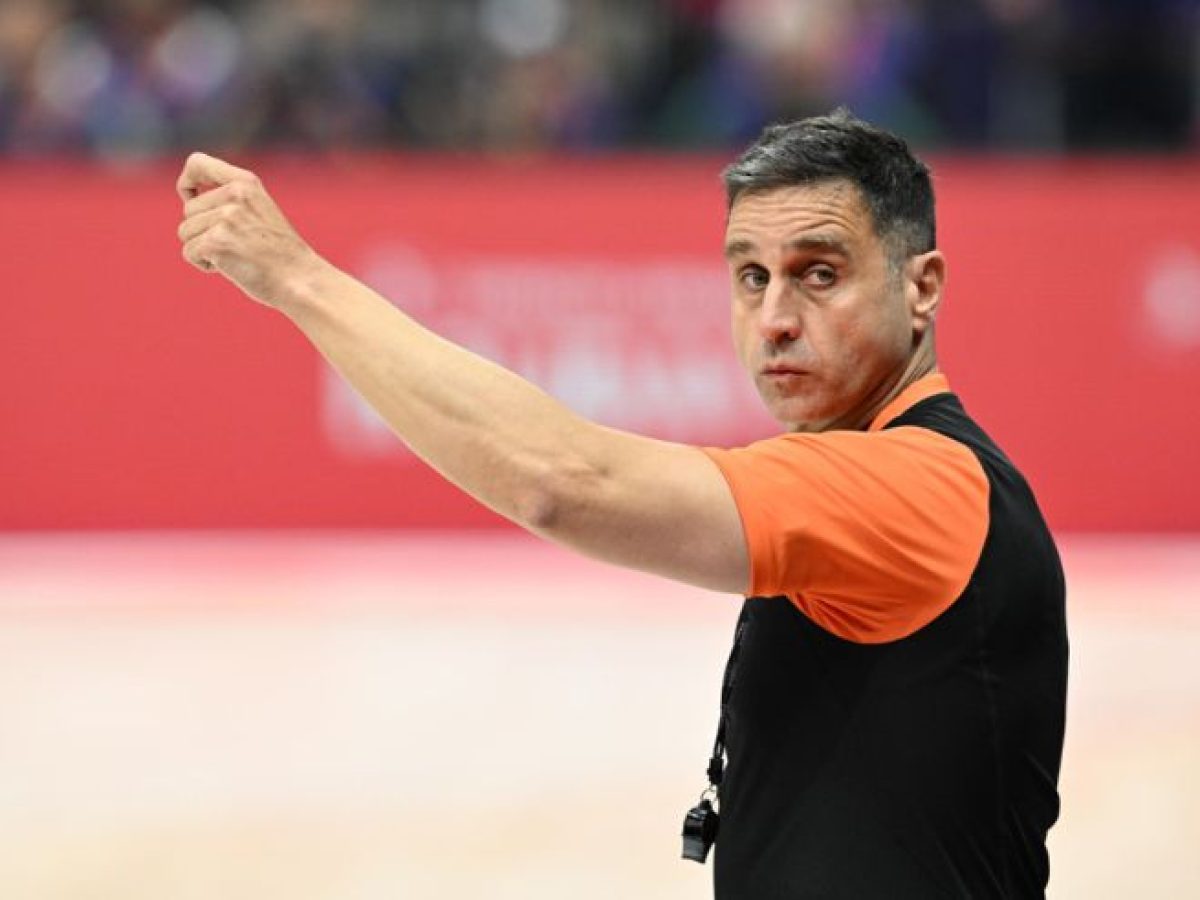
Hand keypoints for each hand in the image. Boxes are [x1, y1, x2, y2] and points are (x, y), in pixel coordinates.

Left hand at [176, 152, 324, 308]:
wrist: (300, 278)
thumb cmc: (279, 252)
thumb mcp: (259, 210)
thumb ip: (230, 198)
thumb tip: (188, 199)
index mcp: (246, 183)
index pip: (197, 163)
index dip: (186, 182)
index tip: (191, 199)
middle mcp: (234, 195)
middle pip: (188, 210)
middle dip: (202, 231)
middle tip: (235, 244)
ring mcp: (225, 218)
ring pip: (185, 232)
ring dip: (203, 249)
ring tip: (235, 255)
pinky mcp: (215, 242)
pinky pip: (189, 253)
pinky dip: (204, 265)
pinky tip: (231, 268)